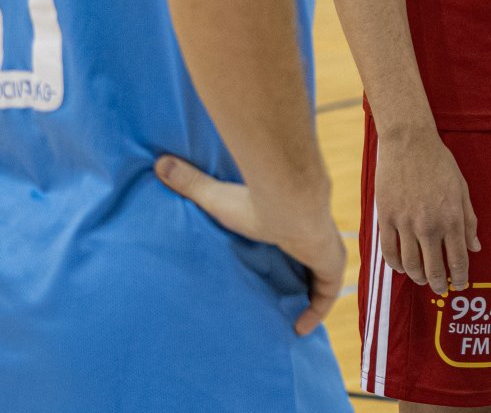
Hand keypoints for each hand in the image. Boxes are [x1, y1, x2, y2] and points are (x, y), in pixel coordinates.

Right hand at [153, 154, 344, 335]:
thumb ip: (191, 183)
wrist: (288, 198)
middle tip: (285, 301)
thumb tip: (159, 163)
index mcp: (290, 221)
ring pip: (323, 278)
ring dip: (312, 297)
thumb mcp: (216, 198)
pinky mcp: (331, 263)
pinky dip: (317, 310)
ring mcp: (325, 248)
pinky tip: (301, 328)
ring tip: (292, 321)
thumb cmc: (253, 199)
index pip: (292, 239)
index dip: (286, 253)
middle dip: (302, 278)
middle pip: (311, 261)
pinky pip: (327, 293)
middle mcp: (313, 234)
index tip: (274, 268)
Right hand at [373, 125, 480, 293]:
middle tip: (441, 289)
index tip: (461, 285)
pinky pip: (389, 251)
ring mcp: (405, 223)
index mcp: (451, 218)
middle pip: (434, 268)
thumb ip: (469, 220)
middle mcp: (429, 225)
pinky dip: (396, 265)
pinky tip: (402, 267)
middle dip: (439, 284)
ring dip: (418, 277)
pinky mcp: (386, 218)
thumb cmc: (440, 163)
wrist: (409, 143)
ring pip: (410, 265)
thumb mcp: (462, 189)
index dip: (460, 277)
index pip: (457, 259)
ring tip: (423, 278)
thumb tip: (475, 247)